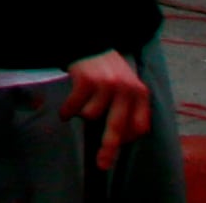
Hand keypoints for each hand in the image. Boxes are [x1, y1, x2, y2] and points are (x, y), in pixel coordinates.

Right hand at [65, 51, 152, 167]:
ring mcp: (106, 84)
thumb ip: (128, 107)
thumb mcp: (126, 85)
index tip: (117, 145)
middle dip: (108, 148)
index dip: (128, 139)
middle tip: (102, 164)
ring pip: (92, 116)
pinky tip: (65, 111)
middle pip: (118, 126)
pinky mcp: (87, 80)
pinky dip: (67, 111)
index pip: (140, 126)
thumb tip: (119, 138)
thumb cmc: (107, 69)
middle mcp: (126, 89)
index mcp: (140, 93)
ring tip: (77, 108)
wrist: (88, 42)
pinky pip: (75, 107)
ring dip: (81, 115)